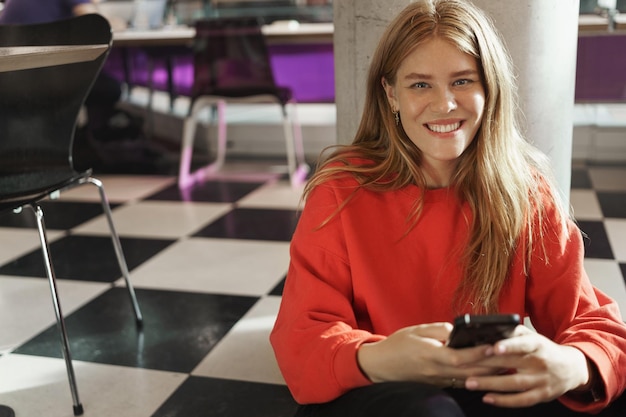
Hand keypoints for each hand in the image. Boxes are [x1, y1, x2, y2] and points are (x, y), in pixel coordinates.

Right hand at [357, 322, 500, 386]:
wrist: (381, 365)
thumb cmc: (397, 345)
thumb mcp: (416, 330)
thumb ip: (439, 330)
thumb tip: (458, 331)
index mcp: (430, 355)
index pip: (460, 356)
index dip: (479, 352)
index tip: (495, 345)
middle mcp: (436, 371)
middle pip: (470, 371)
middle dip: (492, 365)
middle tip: (510, 357)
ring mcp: (438, 380)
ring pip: (469, 379)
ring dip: (488, 374)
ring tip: (506, 365)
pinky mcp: (438, 385)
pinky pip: (461, 382)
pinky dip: (476, 378)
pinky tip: (488, 373)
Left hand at [464, 325, 590, 406]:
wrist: (571, 368)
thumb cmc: (543, 349)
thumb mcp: (533, 337)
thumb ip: (513, 332)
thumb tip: (489, 327)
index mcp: (537, 345)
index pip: (523, 344)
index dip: (509, 346)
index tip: (493, 347)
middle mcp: (539, 363)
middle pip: (511, 364)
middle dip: (486, 364)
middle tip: (464, 364)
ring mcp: (541, 381)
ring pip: (513, 384)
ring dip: (490, 384)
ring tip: (469, 383)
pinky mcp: (541, 396)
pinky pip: (521, 400)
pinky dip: (504, 401)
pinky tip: (487, 398)